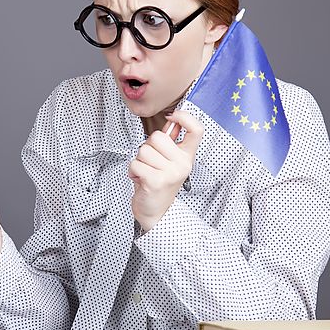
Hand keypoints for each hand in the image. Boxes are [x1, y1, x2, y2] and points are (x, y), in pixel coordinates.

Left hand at [127, 109, 203, 231]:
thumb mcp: (169, 161)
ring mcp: (171, 173)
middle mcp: (183, 164)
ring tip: (146, 172)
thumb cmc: (159, 184)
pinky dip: (132, 171)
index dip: (184, 116)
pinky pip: (136, 164)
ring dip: (139, 161)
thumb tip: (171, 121)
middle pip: (158, 136)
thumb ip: (170, 141)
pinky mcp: (156, 181)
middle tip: (151, 162)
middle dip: (147, 147)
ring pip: (143, 150)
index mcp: (187, 156)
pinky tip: (140, 180)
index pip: (197, 129)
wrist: (156, 212)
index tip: (173, 116)